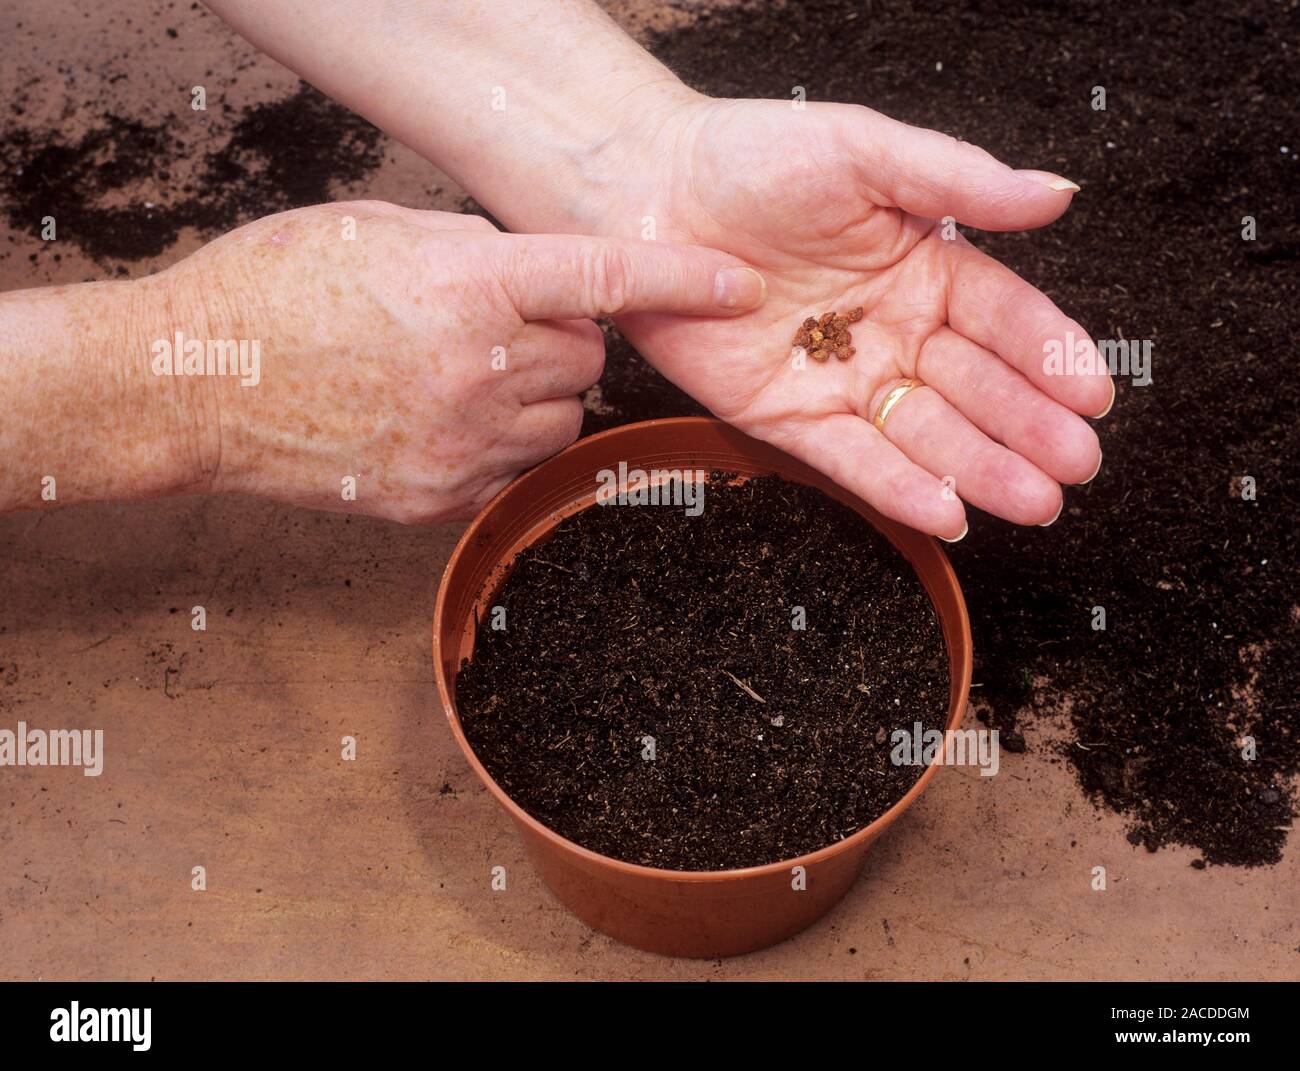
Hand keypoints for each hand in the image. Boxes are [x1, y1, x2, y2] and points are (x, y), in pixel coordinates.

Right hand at [163, 201, 765, 522]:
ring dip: (533, 394)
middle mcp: (477, 371)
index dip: (682, 278)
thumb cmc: (276, 289)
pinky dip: (495, 442)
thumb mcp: (380, 232)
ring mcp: (460, 444)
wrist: (195, 384)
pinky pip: (512, 468)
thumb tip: (538, 282)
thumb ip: (477, 254)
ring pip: (559, 418)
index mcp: (467, 289)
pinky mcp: (439, 498)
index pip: (604, 279)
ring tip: (459, 373)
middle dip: (559, 338)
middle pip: (586, 357)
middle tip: (493, 323)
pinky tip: (433, 418)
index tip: (736, 285)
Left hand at [605, 96, 1111, 538]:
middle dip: (1028, 426)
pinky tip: (947, 511)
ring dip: (980, 468)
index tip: (1092, 391)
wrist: (649, 193)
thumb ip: (957, 178)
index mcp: (922, 266)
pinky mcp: (787, 416)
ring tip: (1034, 500)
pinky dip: (896, 486)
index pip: (1003, 317)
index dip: (1049, 355)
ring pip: (922, 432)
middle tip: (1076, 463)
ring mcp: (841, 379)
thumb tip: (1055, 194)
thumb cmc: (751, 157)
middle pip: (974, 387)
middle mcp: (890, 330)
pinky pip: (850, 458)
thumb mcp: (863, 150)